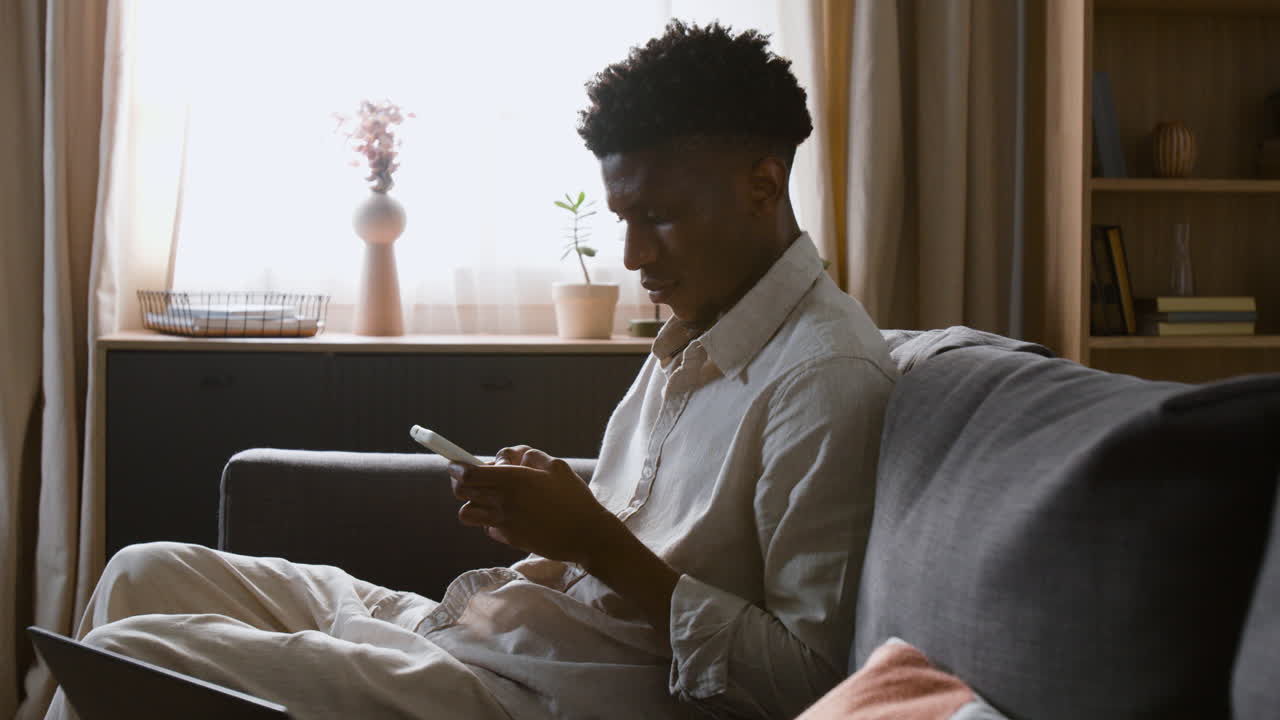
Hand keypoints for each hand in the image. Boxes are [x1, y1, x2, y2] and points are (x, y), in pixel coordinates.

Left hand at [448, 446, 619, 564]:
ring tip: (489, 497)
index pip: (468, 473)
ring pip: (466, 513)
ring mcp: (503, 523)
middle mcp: (503, 502)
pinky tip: (509, 515)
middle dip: (459, 481)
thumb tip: (508, 457)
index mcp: (514, 480)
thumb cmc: (574, 498)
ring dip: (472, 502)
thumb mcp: (556, 467)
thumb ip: (529, 456)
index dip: (457, 466)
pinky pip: (486, 527)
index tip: (456, 463)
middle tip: (472, 477)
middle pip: (460, 491)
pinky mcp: (508, 539)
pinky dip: (490, 520)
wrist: (586, 536)